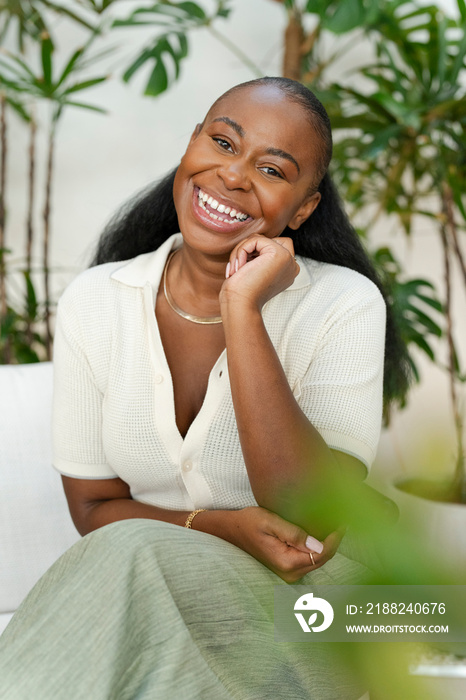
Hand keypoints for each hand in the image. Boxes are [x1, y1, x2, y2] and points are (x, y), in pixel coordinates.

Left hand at [220, 235, 299, 311]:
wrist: (241, 305)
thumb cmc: (241, 292)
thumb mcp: (254, 270)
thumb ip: (260, 256)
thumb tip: (255, 241)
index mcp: (287, 271)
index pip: (270, 247)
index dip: (253, 253)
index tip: (243, 270)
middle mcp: (291, 265)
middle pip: (265, 241)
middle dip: (247, 249)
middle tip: (238, 267)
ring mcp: (288, 259)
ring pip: (258, 239)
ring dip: (241, 251)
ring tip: (236, 268)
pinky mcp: (279, 254)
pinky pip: (254, 240)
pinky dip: (241, 251)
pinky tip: (239, 268)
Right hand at [227, 506, 342, 582]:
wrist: (232, 531)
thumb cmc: (249, 523)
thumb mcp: (269, 522)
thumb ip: (293, 533)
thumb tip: (318, 544)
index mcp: (286, 562)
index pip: (320, 554)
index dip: (334, 540)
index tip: (342, 523)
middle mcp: (289, 573)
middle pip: (322, 560)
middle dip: (333, 542)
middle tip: (342, 521)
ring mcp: (289, 574)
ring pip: (317, 561)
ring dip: (326, 545)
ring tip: (334, 525)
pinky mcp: (288, 570)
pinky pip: (309, 560)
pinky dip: (318, 549)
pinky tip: (321, 535)